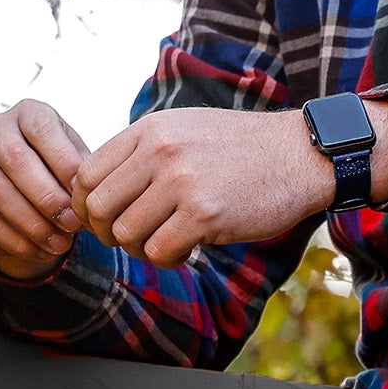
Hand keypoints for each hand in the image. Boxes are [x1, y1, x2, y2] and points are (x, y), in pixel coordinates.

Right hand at [0, 99, 89, 280]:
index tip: (84, 193)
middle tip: (73, 224)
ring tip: (60, 244)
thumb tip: (89, 190)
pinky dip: (14, 240)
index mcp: (28, 113)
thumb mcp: (75, 162)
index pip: (42, 130)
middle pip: (16, 160)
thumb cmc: (57, 171)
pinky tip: (38, 251)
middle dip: (48, 198)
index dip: (64, 161)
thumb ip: (82, 170)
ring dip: (33, 224)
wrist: (22, 190)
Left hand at [72, 100, 387, 268]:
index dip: (88, 206)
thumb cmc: (241, 149)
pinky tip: (187, 250)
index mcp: (150, 129)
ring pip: (126, 234)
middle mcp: (160, 151)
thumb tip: (95, 193)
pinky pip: (159, 251)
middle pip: (98, 208)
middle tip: (135, 238)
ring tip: (166, 242)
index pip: (85, 174)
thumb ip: (141, 154)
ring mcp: (182, 181)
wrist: (301, 154)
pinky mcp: (205, 213)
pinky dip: (167, 259)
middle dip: (108, 233)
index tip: (108, 219)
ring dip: (141, 248)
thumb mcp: (184, 131)